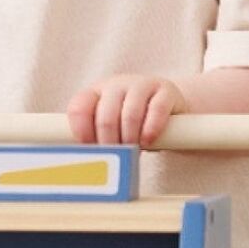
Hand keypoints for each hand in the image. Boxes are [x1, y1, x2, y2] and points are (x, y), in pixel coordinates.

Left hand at [68, 74, 187, 146]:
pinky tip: (148, 141)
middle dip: (109, 142)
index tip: (91, 149)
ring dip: (130, 139)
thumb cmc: (133, 123)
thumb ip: (96, 137)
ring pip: (130, 114)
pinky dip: (151, 130)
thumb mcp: (112, 125)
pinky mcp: (165, 90)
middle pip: (106, 116)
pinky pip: (157, 110)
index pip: (79, 108)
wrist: (168, 108)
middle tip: (115, 156)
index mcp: (96, 92)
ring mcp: (141, 84)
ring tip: (132, 151)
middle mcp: (116, 84)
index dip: (82, 132)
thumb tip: (85, 163)